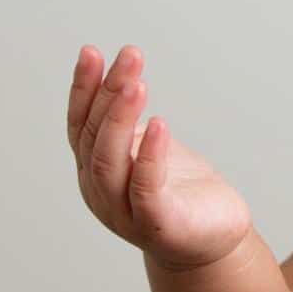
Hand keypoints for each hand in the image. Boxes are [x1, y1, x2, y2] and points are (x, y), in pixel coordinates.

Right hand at [67, 44, 251, 271]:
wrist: (212, 240)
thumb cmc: (181, 192)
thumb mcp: (151, 148)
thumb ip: (129, 126)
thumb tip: (121, 79)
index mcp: (93, 168)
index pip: (80, 123)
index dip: (83, 88)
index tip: (92, 52)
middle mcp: (99, 191)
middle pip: (93, 136)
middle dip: (108, 93)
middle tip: (129, 57)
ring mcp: (124, 212)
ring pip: (109, 161)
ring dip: (121, 118)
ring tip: (137, 83)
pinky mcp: (157, 226)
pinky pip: (145, 188)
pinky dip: (150, 155)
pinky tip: (160, 124)